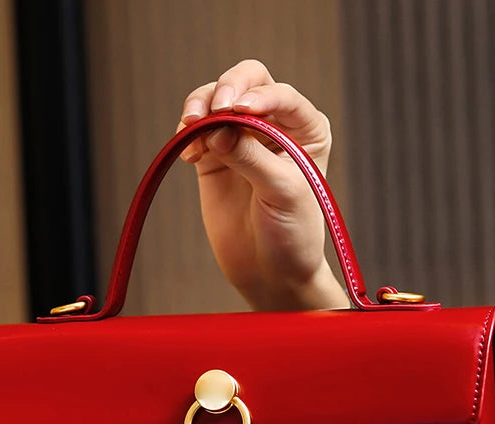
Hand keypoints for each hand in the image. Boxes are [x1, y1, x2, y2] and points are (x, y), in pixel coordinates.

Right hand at [178, 60, 348, 311]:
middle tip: (214, 110)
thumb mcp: (282, 193)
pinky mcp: (215, 156)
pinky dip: (188, 132)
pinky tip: (190, 154)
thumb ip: (252, 157)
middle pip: (247, 80)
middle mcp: (275, 125)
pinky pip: (197, 128)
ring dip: (201, 106)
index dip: (258, 96)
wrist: (270, 272)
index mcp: (306, 129)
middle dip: (227, 88)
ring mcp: (242, 138)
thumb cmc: (292, 234)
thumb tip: (216, 129)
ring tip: (191, 129)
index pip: (281, 95)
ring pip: (216, 98)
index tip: (239, 111)